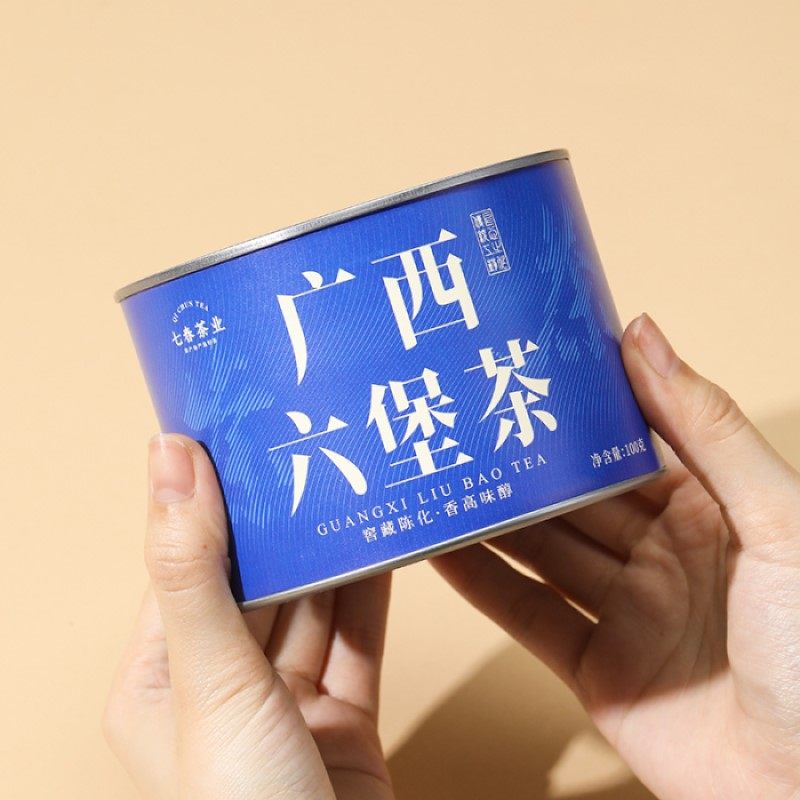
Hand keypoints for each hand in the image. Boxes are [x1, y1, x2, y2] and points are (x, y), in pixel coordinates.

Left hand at [103, 435, 394, 799]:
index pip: (186, 561)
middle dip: (288, 516)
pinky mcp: (342, 712)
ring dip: (336, 547)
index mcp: (161, 675)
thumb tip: (168, 456)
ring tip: (360, 478)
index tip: (244, 428)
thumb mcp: (212, 682)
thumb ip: (193, 570)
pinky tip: (388, 538)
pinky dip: (373, 588)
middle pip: (257, 576)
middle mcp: (220, 683)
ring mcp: (285, 699)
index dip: (214, 495)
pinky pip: (358, 635)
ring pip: (313, 601)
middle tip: (318, 439)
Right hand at [432, 314, 799, 798]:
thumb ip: (705, 427)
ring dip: (492, 520)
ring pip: (543, 553)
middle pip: (572, 499)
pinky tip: (443, 552)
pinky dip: (483, 586)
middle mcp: (661, 555)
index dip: (576, 410)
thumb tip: (642, 335)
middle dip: (520, 464)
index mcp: (708, 510)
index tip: (525, 370)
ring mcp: (625, 613)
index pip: (625, 445)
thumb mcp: (778, 518)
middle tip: (460, 423)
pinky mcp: (596, 668)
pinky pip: (528, 616)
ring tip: (439, 478)